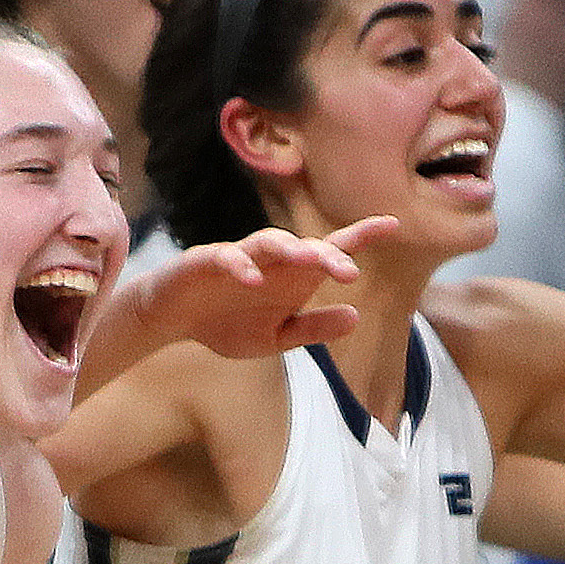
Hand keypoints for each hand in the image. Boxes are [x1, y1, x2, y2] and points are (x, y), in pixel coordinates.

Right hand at [143, 216, 386, 358]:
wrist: (170, 321)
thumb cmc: (224, 323)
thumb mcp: (274, 338)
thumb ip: (312, 329)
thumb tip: (354, 316)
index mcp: (291, 277)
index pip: (330, 251)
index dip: (360, 236)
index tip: (393, 225)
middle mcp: (270, 261)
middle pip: (305, 247)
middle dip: (328, 256)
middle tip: (348, 274)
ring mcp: (238, 257)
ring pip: (268, 242)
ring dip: (290, 248)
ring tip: (308, 261)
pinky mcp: (204, 261)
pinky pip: (225, 256)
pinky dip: (240, 265)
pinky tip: (252, 280)